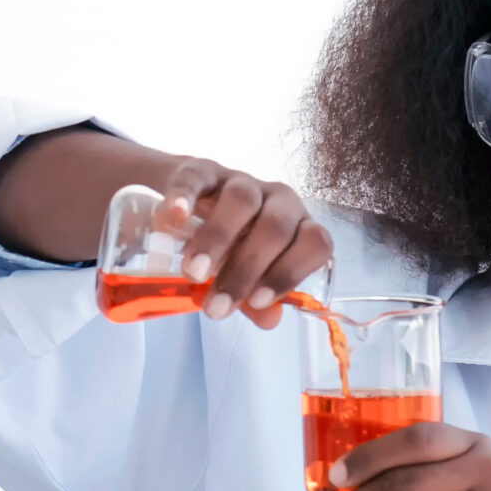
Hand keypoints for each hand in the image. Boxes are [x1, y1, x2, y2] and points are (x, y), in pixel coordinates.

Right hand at [148, 157, 333, 326]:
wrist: (193, 202)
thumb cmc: (232, 245)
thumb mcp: (247, 274)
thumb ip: (255, 298)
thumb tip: (269, 319)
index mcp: (299, 227)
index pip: (315, 243)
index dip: (290, 273)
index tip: (258, 302)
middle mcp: (279, 200)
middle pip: (274, 228)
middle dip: (246, 270)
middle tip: (215, 305)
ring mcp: (242, 181)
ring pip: (241, 201)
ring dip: (217, 239)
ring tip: (193, 273)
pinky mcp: (204, 170)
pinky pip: (197, 178)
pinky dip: (185, 196)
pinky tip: (175, 216)